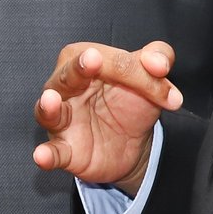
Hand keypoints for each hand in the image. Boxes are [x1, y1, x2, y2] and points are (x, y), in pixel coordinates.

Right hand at [31, 41, 183, 192]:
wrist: (132, 144)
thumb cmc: (130, 102)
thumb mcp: (149, 77)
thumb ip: (158, 57)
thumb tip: (159, 63)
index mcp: (84, 60)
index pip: (110, 60)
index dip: (141, 75)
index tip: (170, 96)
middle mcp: (64, 87)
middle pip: (69, 75)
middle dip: (79, 68)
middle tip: (92, 59)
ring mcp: (61, 119)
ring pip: (48, 111)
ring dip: (49, 106)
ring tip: (50, 100)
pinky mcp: (64, 150)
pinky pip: (53, 152)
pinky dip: (46, 155)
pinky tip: (42, 156)